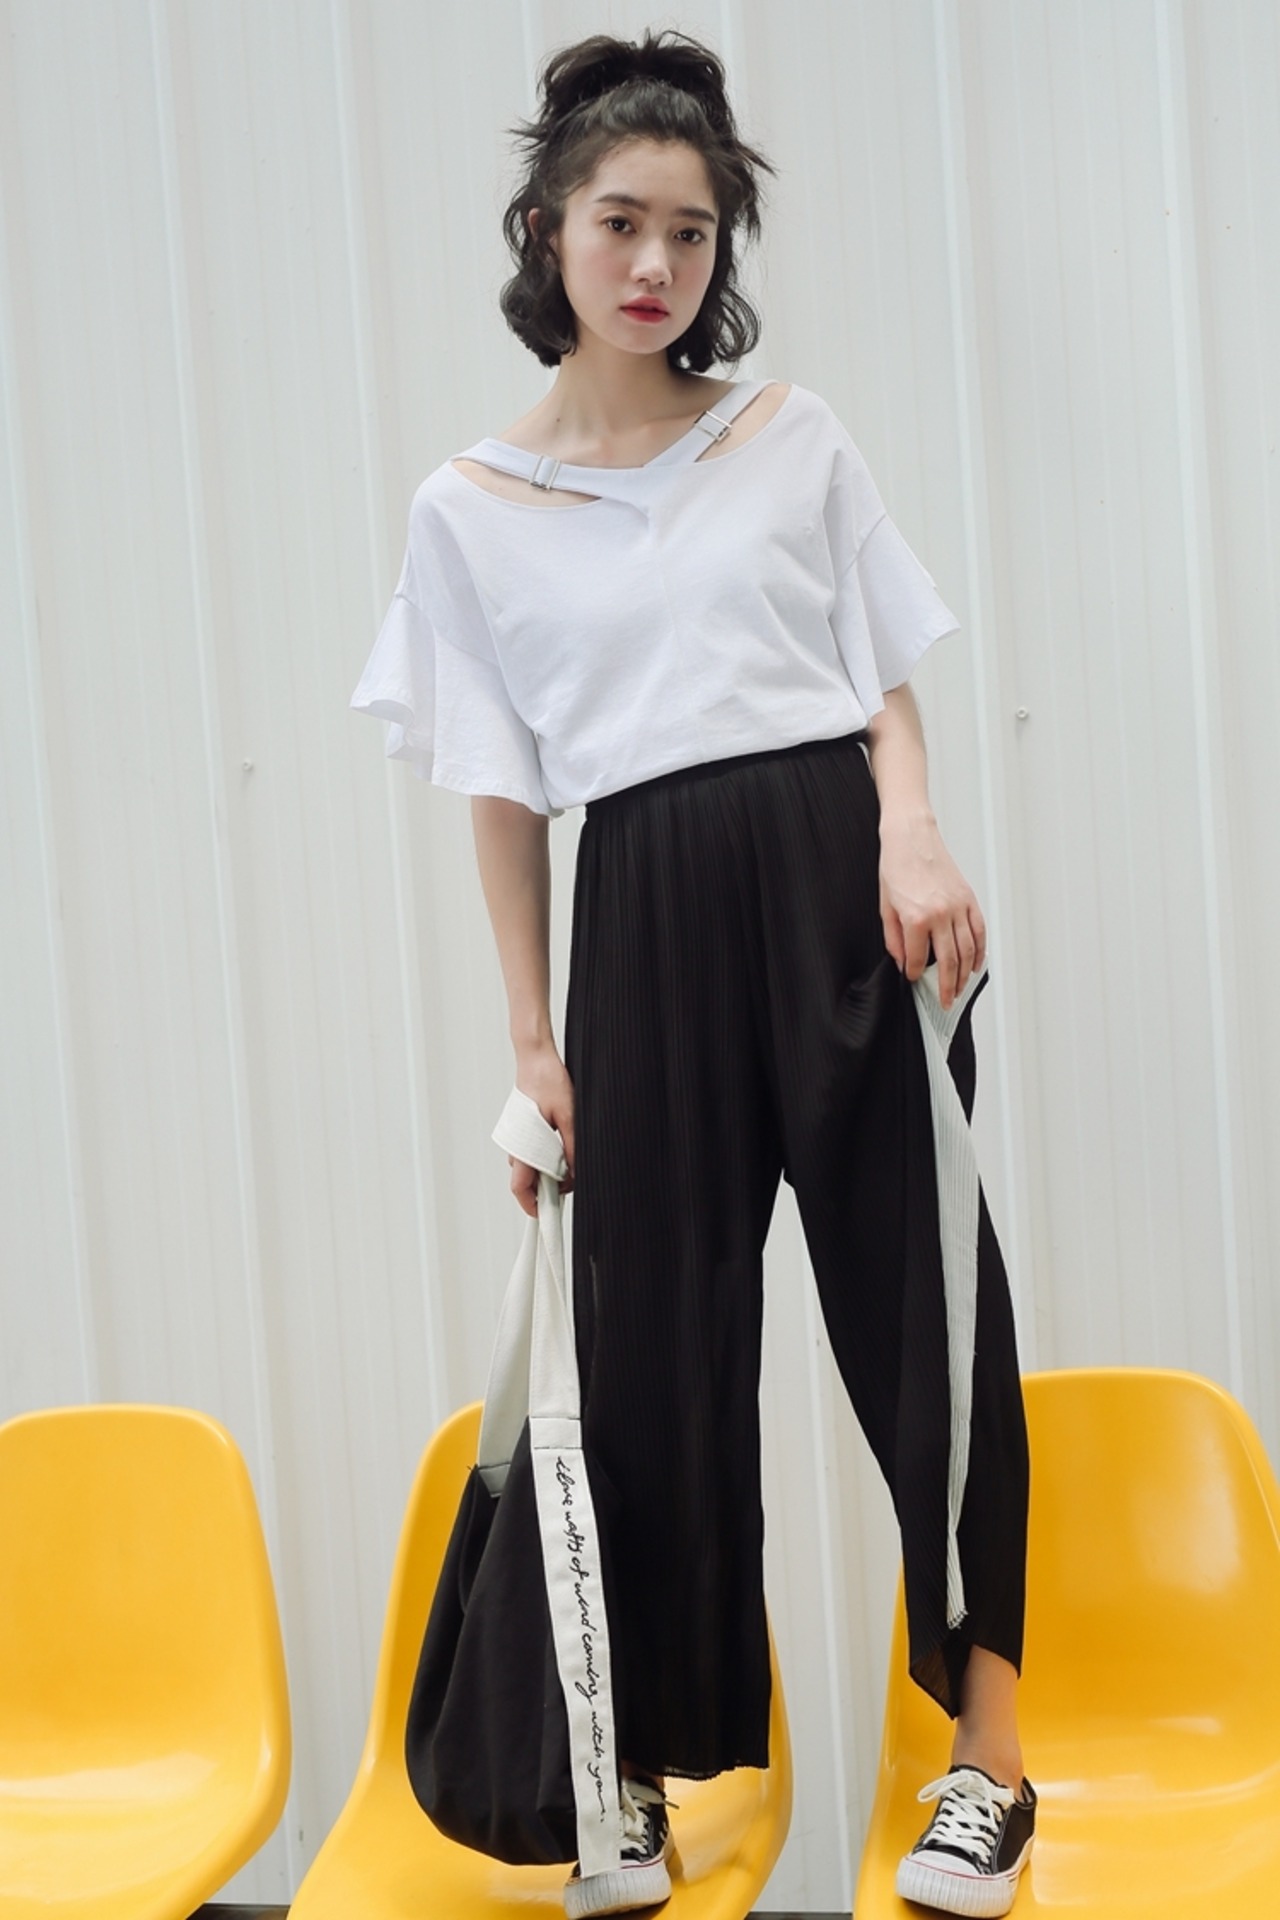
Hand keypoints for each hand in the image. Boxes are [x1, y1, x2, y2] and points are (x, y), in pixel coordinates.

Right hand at [508, 1042, 574, 1217]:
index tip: (547, 1215)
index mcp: (522, 1145)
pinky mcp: (520, 1130)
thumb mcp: (570, 1116)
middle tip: (570, 1184)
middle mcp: (514, 1144)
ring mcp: (515, 1137)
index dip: (532, 1206)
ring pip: (530, 1166)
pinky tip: (560, 1144)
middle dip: (547, 1188)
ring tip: (568, 1160)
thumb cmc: (549, 1082)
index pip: (520, 1188)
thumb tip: (576, 1172)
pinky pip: (530, 1152)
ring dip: (548, 1170)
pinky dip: (545, 1156)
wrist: (535, 1058)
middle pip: (526, 1181)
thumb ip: (572, 1147)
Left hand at [878, 809, 986, 1009]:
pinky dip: (979, 952)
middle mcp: (941, 914)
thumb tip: (902, 961)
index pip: (916, 959)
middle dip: (946, 986)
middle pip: (948, 962)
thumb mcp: (885, 906)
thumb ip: (894, 938)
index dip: (914, 974)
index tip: (913, 979)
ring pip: (967, 951)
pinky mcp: (969, 899)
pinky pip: (979, 932)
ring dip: (964, 976)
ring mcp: (958, 907)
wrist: (912, 837)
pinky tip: (974, 966)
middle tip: (945, 1002)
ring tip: (959, 990)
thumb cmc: (896, 866)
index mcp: (916, 918)